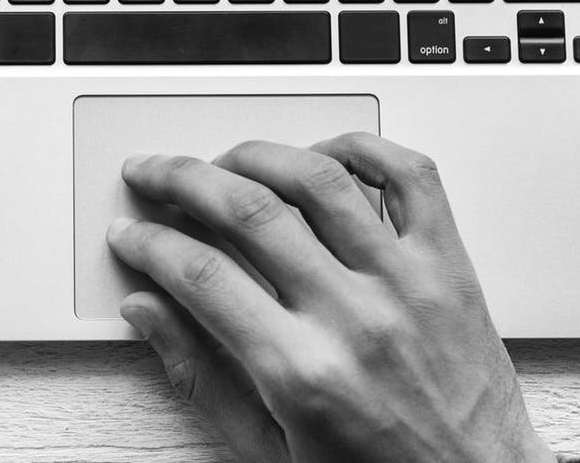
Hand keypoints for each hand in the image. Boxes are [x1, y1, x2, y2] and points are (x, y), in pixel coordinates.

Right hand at [109, 133, 555, 462]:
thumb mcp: (270, 453)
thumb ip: (201, 378)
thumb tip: (148, 312)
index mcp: (302, 374)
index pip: (201, 275)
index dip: (150, 244)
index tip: (131, 233)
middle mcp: (354, 318)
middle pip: (248, 210)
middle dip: (182, 180)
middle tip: (153, 174)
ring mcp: (407, 283)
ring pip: (319, 178)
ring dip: (258, 154)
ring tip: (225, 160)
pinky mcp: (449, 266)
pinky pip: (410, 177)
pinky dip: (364, 147)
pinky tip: (323, 153)